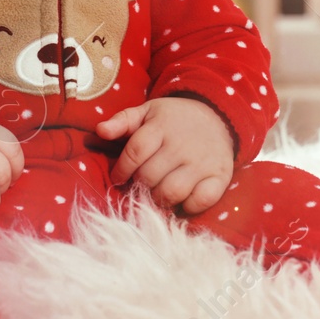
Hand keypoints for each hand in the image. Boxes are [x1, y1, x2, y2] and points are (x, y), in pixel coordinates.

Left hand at [95, 96, 234, 215]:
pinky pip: (200, 201)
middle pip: (150, 176)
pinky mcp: (220, 176)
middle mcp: (183, 145)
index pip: (135, 152)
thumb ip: (122, 121)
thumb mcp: (148, 112)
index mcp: (162, 126)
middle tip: (139, 185)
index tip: (119, 177)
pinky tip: (181, 200)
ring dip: (158, 199)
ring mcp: (202, 162)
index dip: (122, 169)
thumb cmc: (174, 119)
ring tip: (155, 194)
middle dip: (139, 185)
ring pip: (172, 192)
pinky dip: (188, 206)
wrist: (217, 117)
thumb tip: (99, 131)